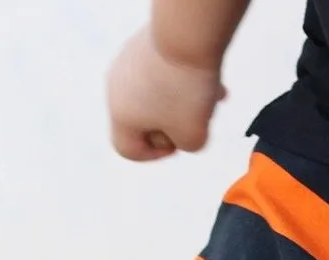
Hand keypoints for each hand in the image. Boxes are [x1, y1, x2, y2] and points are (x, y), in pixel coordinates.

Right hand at [107, 26, 226, 161]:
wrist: (187, 35)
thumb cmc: (186, 91)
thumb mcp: (192, 137)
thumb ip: (185, 145)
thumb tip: (183, 131)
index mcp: (121, 116)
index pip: (127, 148)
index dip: (154, 154)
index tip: (177, 144)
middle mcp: (117, 89)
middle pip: (145, 121)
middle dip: (175, 125)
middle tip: (196, 119)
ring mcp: (128, 64)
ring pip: (159, 96)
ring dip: (184, 103)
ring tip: (211, 100)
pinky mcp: (143, 46)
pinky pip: (163, 74)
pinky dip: (183, 81)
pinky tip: (210, 81)